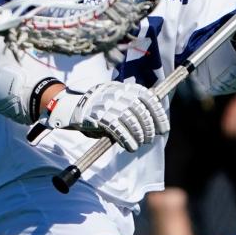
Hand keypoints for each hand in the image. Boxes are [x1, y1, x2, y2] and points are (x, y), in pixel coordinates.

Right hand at [46, 81, 169, 151]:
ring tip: (140, 143)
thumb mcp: (117, 98)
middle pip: (141, 112)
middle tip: (149, 138)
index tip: (163, 128)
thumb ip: (133, 104)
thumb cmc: (99, 105)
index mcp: (126, 88)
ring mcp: (108, 105)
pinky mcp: (99, 117)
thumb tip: (153, 121)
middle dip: (149, 128)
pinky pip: (118, 130)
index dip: (159, 115)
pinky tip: (130, 146)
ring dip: (139, 136)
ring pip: (131, 122)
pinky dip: (127, 140)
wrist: (72, 106)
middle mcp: (119, 94)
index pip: (149, 99)